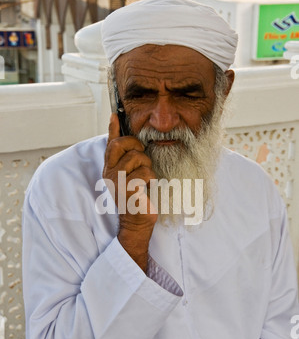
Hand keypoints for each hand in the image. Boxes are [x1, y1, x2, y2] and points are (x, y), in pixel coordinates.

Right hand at [103, 114, 157, 271]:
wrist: (136, 223)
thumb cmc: (136, 199)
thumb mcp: (131, 176)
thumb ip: (129, 160)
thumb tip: (133, 147)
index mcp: (110, 168)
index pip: (109, 144)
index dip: (112, 128)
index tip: (115, 115)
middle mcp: (110, 173)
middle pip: (120, 145)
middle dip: (135, 146)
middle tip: (142, 157)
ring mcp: (117, 181)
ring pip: (136, 158)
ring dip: (147, 167)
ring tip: (145, 180)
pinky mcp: (127, 189)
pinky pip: (144, 173)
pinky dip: (151, 179)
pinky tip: (147, 189)